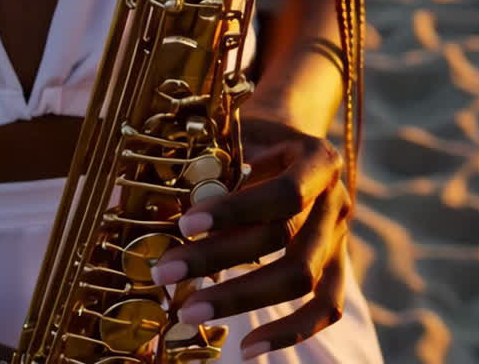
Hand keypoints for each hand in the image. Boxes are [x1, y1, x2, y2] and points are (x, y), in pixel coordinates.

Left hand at [151, 116, 350, 357]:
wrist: (287, 137)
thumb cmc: (251, 136)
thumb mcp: (232, 135)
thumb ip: (204, 166)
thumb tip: (137, 201)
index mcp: (317, 157)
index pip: (284, 193)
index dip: (236, 211)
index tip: (184, 224)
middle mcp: (337, 198)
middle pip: (285, 240)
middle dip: (219, 259)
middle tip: (164, 273)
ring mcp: (341, 235)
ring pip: (302, 280)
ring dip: (241, 299)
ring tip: (188, 311)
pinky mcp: (338, 266)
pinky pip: (325, 308)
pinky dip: (290, 332)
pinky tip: (248, 348)